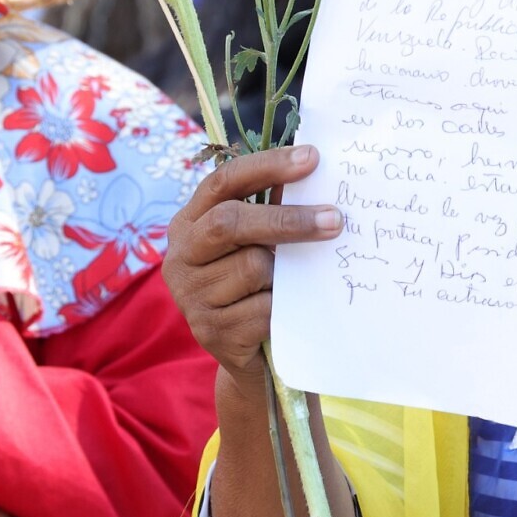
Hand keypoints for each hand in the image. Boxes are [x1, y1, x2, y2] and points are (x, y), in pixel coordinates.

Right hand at [163, 145, 341, 395]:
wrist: (251, 357)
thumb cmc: (259, 287)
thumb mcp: (260, 244)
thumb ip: (274, 208)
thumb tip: (317, 170)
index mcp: (190, 222)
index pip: (223, 181)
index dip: (267, 165)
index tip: (312, 158)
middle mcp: (181, 256)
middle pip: (230, 222)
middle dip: (287, 219)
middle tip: (336, 220)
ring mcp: (190, 297)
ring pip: (252, 267)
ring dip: (284, 275)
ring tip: (290, 286)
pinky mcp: (210, 332)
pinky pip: (262, 308)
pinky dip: (283, 308)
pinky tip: (285, 314)